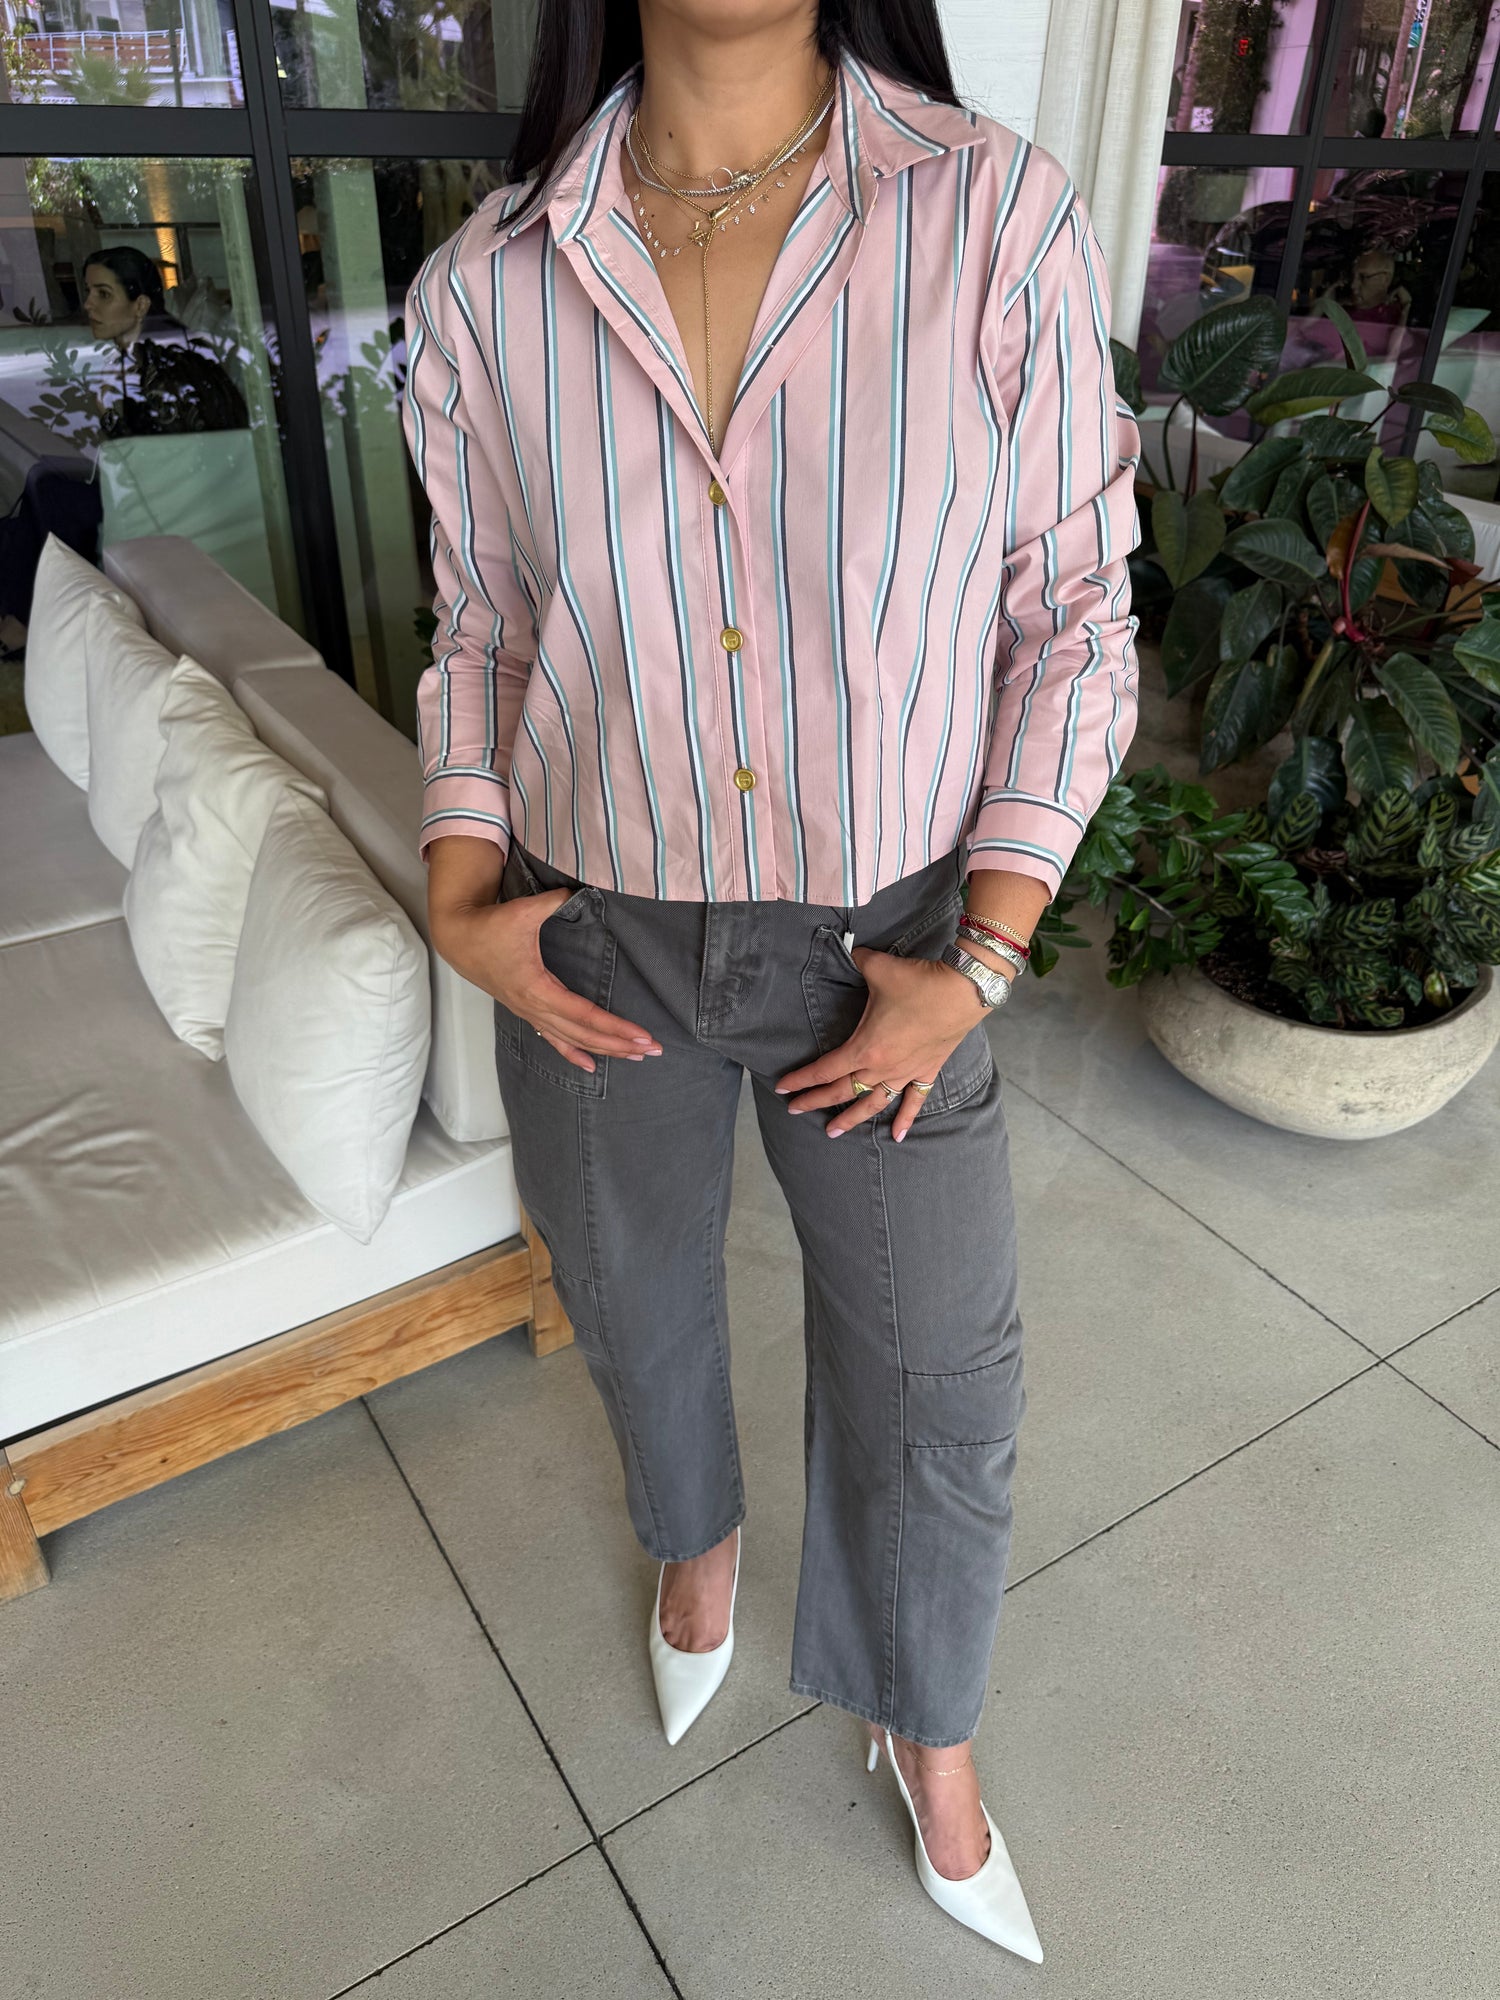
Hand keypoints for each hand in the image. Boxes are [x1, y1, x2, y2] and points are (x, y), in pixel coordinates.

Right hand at [431, 880, 661, 1073]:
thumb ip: (553, 902)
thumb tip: (579, 892)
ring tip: (635, 1057)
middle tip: (652, 1050)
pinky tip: (591, 1066)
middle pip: (583, 1034)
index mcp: (537, 988)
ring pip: (572, 1040)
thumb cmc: (490, 926)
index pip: (584, 1015)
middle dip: (620, 1044)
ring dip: (604, 1050)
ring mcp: (530, 1013)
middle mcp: (535, 1007)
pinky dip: (574, 1053)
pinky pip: (554, 1040)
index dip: (615, 1027)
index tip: (642, 1035)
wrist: (459, 939)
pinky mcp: (527, 1011)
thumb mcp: (522, 912)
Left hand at [774, 946, 1004, 1140]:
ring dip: (852, 1118)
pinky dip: (905, 1119)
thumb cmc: (918, 983)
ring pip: (873, 1104)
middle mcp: (882, 1067)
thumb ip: (857, 960)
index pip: (824, 1069)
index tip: (783, 1088)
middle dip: (816, 1101)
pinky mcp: (926, 1071)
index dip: (801, 1079)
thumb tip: (850, 950)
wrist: (962, 992)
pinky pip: (913, 1101)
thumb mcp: (877, 968)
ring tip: (833, 1131)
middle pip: (842, 1091)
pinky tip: (897, 1137)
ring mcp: (905, 1073)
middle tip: (796, 1110)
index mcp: (864, 1048)